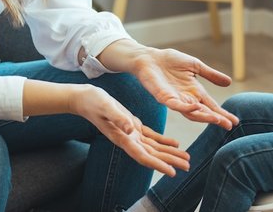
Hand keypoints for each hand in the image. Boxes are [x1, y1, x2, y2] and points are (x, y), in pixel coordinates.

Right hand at [71, 85, 189, 176]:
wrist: (85, 98)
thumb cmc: (94, 102)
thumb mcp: (106, 107)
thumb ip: (119, 118)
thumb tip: (131, 129)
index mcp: (123, 138)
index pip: (143, 156)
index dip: (158, 165)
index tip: (171, 172)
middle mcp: (129, 139)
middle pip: (153, 155)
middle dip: (170, 161)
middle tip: (187, 167)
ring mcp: (131, 133)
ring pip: (154, 147)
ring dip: (170, 153)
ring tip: (185, 158)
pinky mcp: (133, 125)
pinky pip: (151, 137)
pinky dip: (164, 141)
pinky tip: (175, 144)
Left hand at [132, 48, 238, 129]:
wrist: (150, 57)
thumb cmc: (170, 61)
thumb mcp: (195, 66)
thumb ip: (210, 75)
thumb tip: (229, 83)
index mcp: (194, 92)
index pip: (211, 105)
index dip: (222, 113)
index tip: (235, 121)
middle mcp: (186, 99)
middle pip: (204, 112)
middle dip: (217, 119)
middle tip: (229, 125)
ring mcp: (175, 100)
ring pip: (192, 112)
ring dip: (204, 116)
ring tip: (217, 119)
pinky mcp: (164, 97)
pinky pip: (176, 105)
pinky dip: (187, 107)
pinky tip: (197, 107)